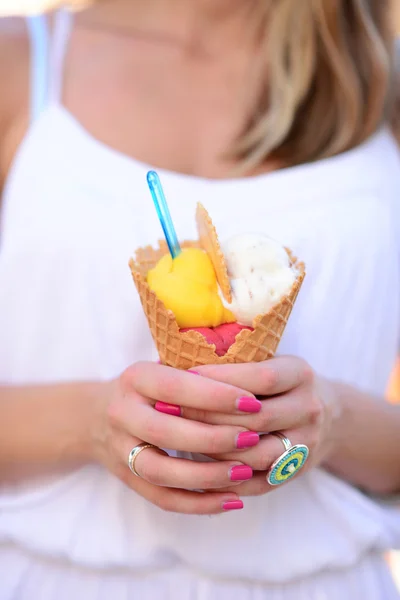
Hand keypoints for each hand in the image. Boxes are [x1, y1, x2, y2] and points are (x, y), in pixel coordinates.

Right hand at [90, 362, 265, 513]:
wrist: (94, 417)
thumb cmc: (147, 387)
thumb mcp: (164, 366)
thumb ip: (197, 372)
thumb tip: (253, 381)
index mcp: (136, 378)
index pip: (175, 387)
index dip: (215, 396)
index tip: (252, 402)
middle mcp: (122, 412)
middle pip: (165, 432)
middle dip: (213, 438)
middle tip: (253, 438)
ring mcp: (120, 449)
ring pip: (161, 471)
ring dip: (207, 476)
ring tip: (245, 472)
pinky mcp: (126, 479)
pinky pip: (162, 498)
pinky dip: (198, 504)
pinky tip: (232, 500)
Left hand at [156, 357, 337, 496]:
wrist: (328, 414)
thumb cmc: (280, 382)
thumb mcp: (268, 360)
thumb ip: (235, 362)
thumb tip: (174, 361)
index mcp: (300, 373)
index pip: (261, 378)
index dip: (220, 380)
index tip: (182, 378)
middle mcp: (309, 408)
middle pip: (256, 419)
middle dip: (208, 416)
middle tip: (170, 412)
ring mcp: (307, 444)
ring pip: (257, 454)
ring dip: (216, 450)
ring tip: (180, 440)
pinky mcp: (297, 472)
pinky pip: (259, 482)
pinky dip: (227, 478)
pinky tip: (197, 468)